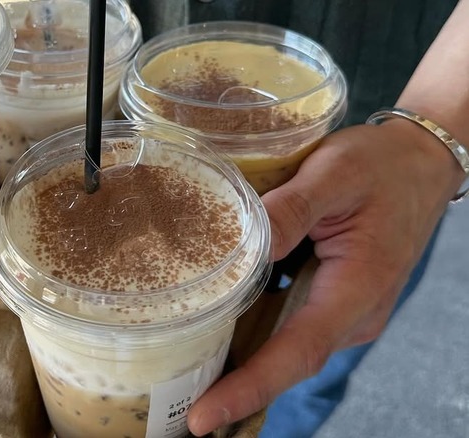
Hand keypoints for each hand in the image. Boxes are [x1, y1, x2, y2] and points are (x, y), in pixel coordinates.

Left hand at [187, 120, 465, 434]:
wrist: (417, 164)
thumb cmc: (381, 166)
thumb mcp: (336, 173)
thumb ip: (292, 209)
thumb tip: (244, 248)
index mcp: (356, 289)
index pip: (297, 352)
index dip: (249, 387)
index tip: (202, 418)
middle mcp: (350, 314)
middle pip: (284, 360)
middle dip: (231, 385)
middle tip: (174, 401)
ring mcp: (341, 311)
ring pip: (282, 343)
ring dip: (237, 358)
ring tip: (182, 369)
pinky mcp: (329, 299)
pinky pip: (285, 323)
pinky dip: (250, 327)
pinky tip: (213, 319)